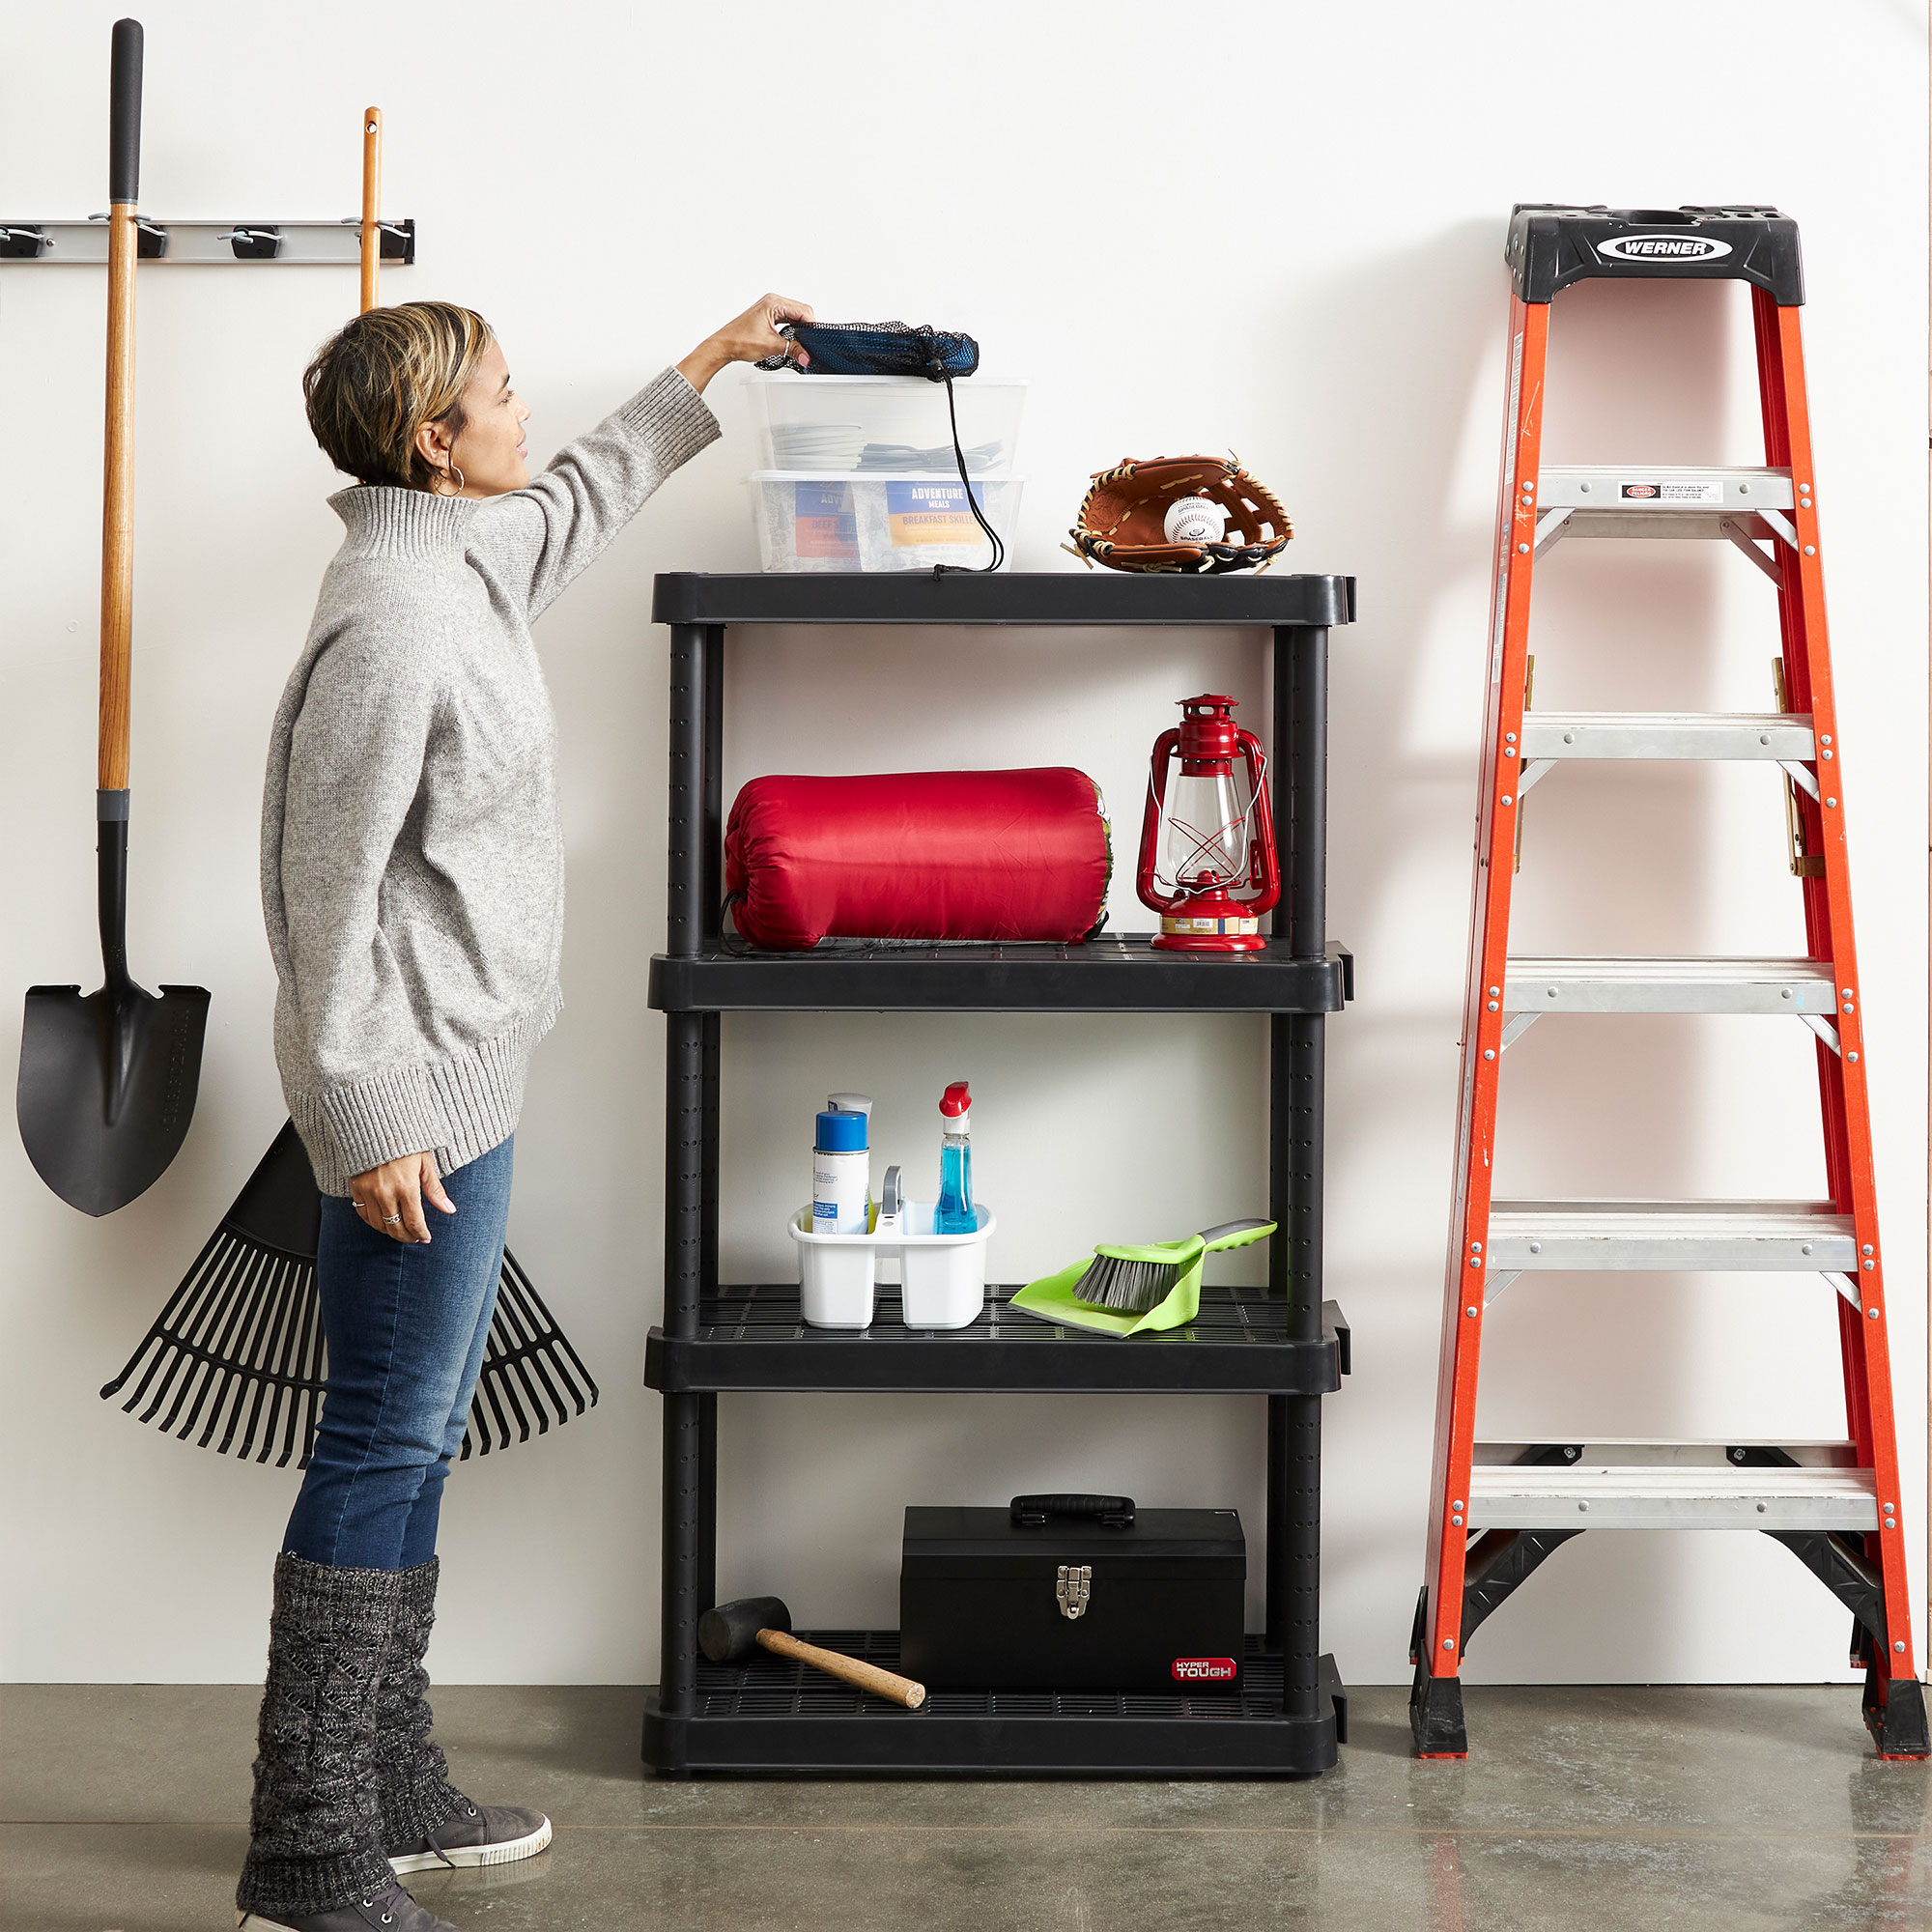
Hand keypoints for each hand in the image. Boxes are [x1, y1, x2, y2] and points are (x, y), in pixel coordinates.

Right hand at [347, 1151, 455, 1244]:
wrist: (376, 1127)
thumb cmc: (406, 1144)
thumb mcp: (425, 1163)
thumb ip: (435, 1190)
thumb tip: (450, 1210)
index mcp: (406, 1186)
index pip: (414, 1221)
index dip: (421, 1233)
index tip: (426, 1237)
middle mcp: (386, 1192)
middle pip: (395, 1227)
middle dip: (407, 1237)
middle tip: (415, 1238)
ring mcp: (368, 1192)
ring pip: (378, 1224)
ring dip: (390, 1231)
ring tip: (401, 1231)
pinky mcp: (356, 1188)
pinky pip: (363, 1213)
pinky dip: (373, 1222)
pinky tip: (383, 1221)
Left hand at [676, 293, 816, 393]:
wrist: (723, 346)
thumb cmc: (739, 340)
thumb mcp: (771, 346)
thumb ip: (793, 350)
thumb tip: (806, 357)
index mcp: (774, 302)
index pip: (803, 310)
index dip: (811, 326)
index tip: (813, 342)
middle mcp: (772, 301)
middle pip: (801, 311)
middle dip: (807, 328)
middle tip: (808, 345)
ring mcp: (770, 307)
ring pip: (795, 315)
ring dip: (800, 329)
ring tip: (800, 343)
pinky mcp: (768, 315)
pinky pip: (787, 319)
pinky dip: (792, 329)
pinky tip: (792, 339)